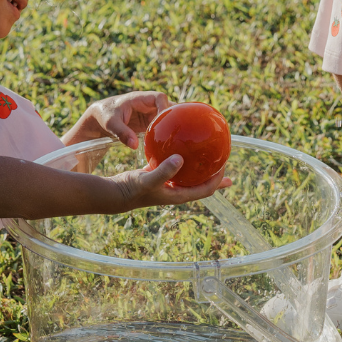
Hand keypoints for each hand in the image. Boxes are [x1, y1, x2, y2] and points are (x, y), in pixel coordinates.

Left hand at [63, 89, 170, 148]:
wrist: (98, 118)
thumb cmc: (104, 115)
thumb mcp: (110, 123)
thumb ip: (122, 133)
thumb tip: (135, 146)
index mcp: (139, 98)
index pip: (159, 97)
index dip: (165, 107)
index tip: (165, 123)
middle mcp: (146, 105)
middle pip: (167, 106)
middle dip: (174, 118)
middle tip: (177, 134)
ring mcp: (148, 115)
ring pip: (166, 117)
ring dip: (171, 127)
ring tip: (177, 141)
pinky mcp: (147, 124)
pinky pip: (160, 127)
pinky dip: (165, 134)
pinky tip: (169, 146)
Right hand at [110, 153, 228, 208]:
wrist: (116, 193)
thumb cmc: (133, 189)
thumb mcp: (149, 179)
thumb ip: (164, 171)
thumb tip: (180, 159)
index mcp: (178, 195)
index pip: (205, 189)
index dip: (217, 180)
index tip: (225, 166)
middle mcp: (176, 190)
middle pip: (201, 184)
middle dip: (215, 175)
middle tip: (224, 161)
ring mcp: (168, 183)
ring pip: (189, 175)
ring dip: (199, 167)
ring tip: (207, 154)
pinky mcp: (159, 175)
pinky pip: (175, 166)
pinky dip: (182, 159)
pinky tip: (181, 147)